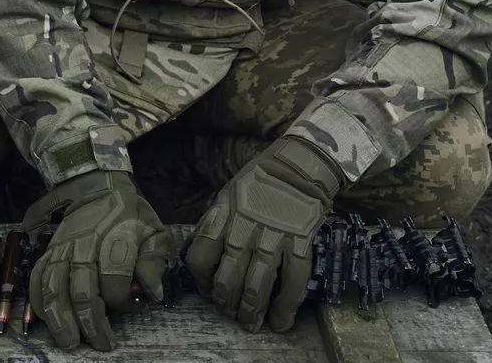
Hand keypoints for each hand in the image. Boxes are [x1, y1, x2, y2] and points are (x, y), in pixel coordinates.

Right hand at [23, 171, 171, 350]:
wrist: (98, 188)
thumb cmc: (132, 215)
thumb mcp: (155, 231)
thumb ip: (155, 261)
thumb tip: (151, 291)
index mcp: (116, 238)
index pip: (114, 277)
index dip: (122, 299)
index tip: (131, 305)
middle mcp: (84, 244)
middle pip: (82, 288)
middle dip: (90, 320)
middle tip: (100, 344)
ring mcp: (62, 248)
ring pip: (54, 285)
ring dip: (60, 317)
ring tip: (68, 341)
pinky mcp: (48, 251)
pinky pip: (36, 276)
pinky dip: (38, 299)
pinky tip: (46, 319)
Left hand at [184, 135, 339, 332]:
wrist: (298, 167)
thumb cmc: (257, 184)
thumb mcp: (225, 197)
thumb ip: (210, 226)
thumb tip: (190, 255)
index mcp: (222, 215)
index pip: (200, 255)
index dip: (201, 280)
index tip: (207, 292)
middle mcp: (245, 227)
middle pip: (228, 275)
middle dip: (226, 302)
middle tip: (230, 313)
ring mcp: (274, 236)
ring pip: (258, 283)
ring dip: (252, 309)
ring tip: (250, 323)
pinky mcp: (301, 242)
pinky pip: (294, 281)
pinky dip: (286, 306)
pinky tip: (280, 320)